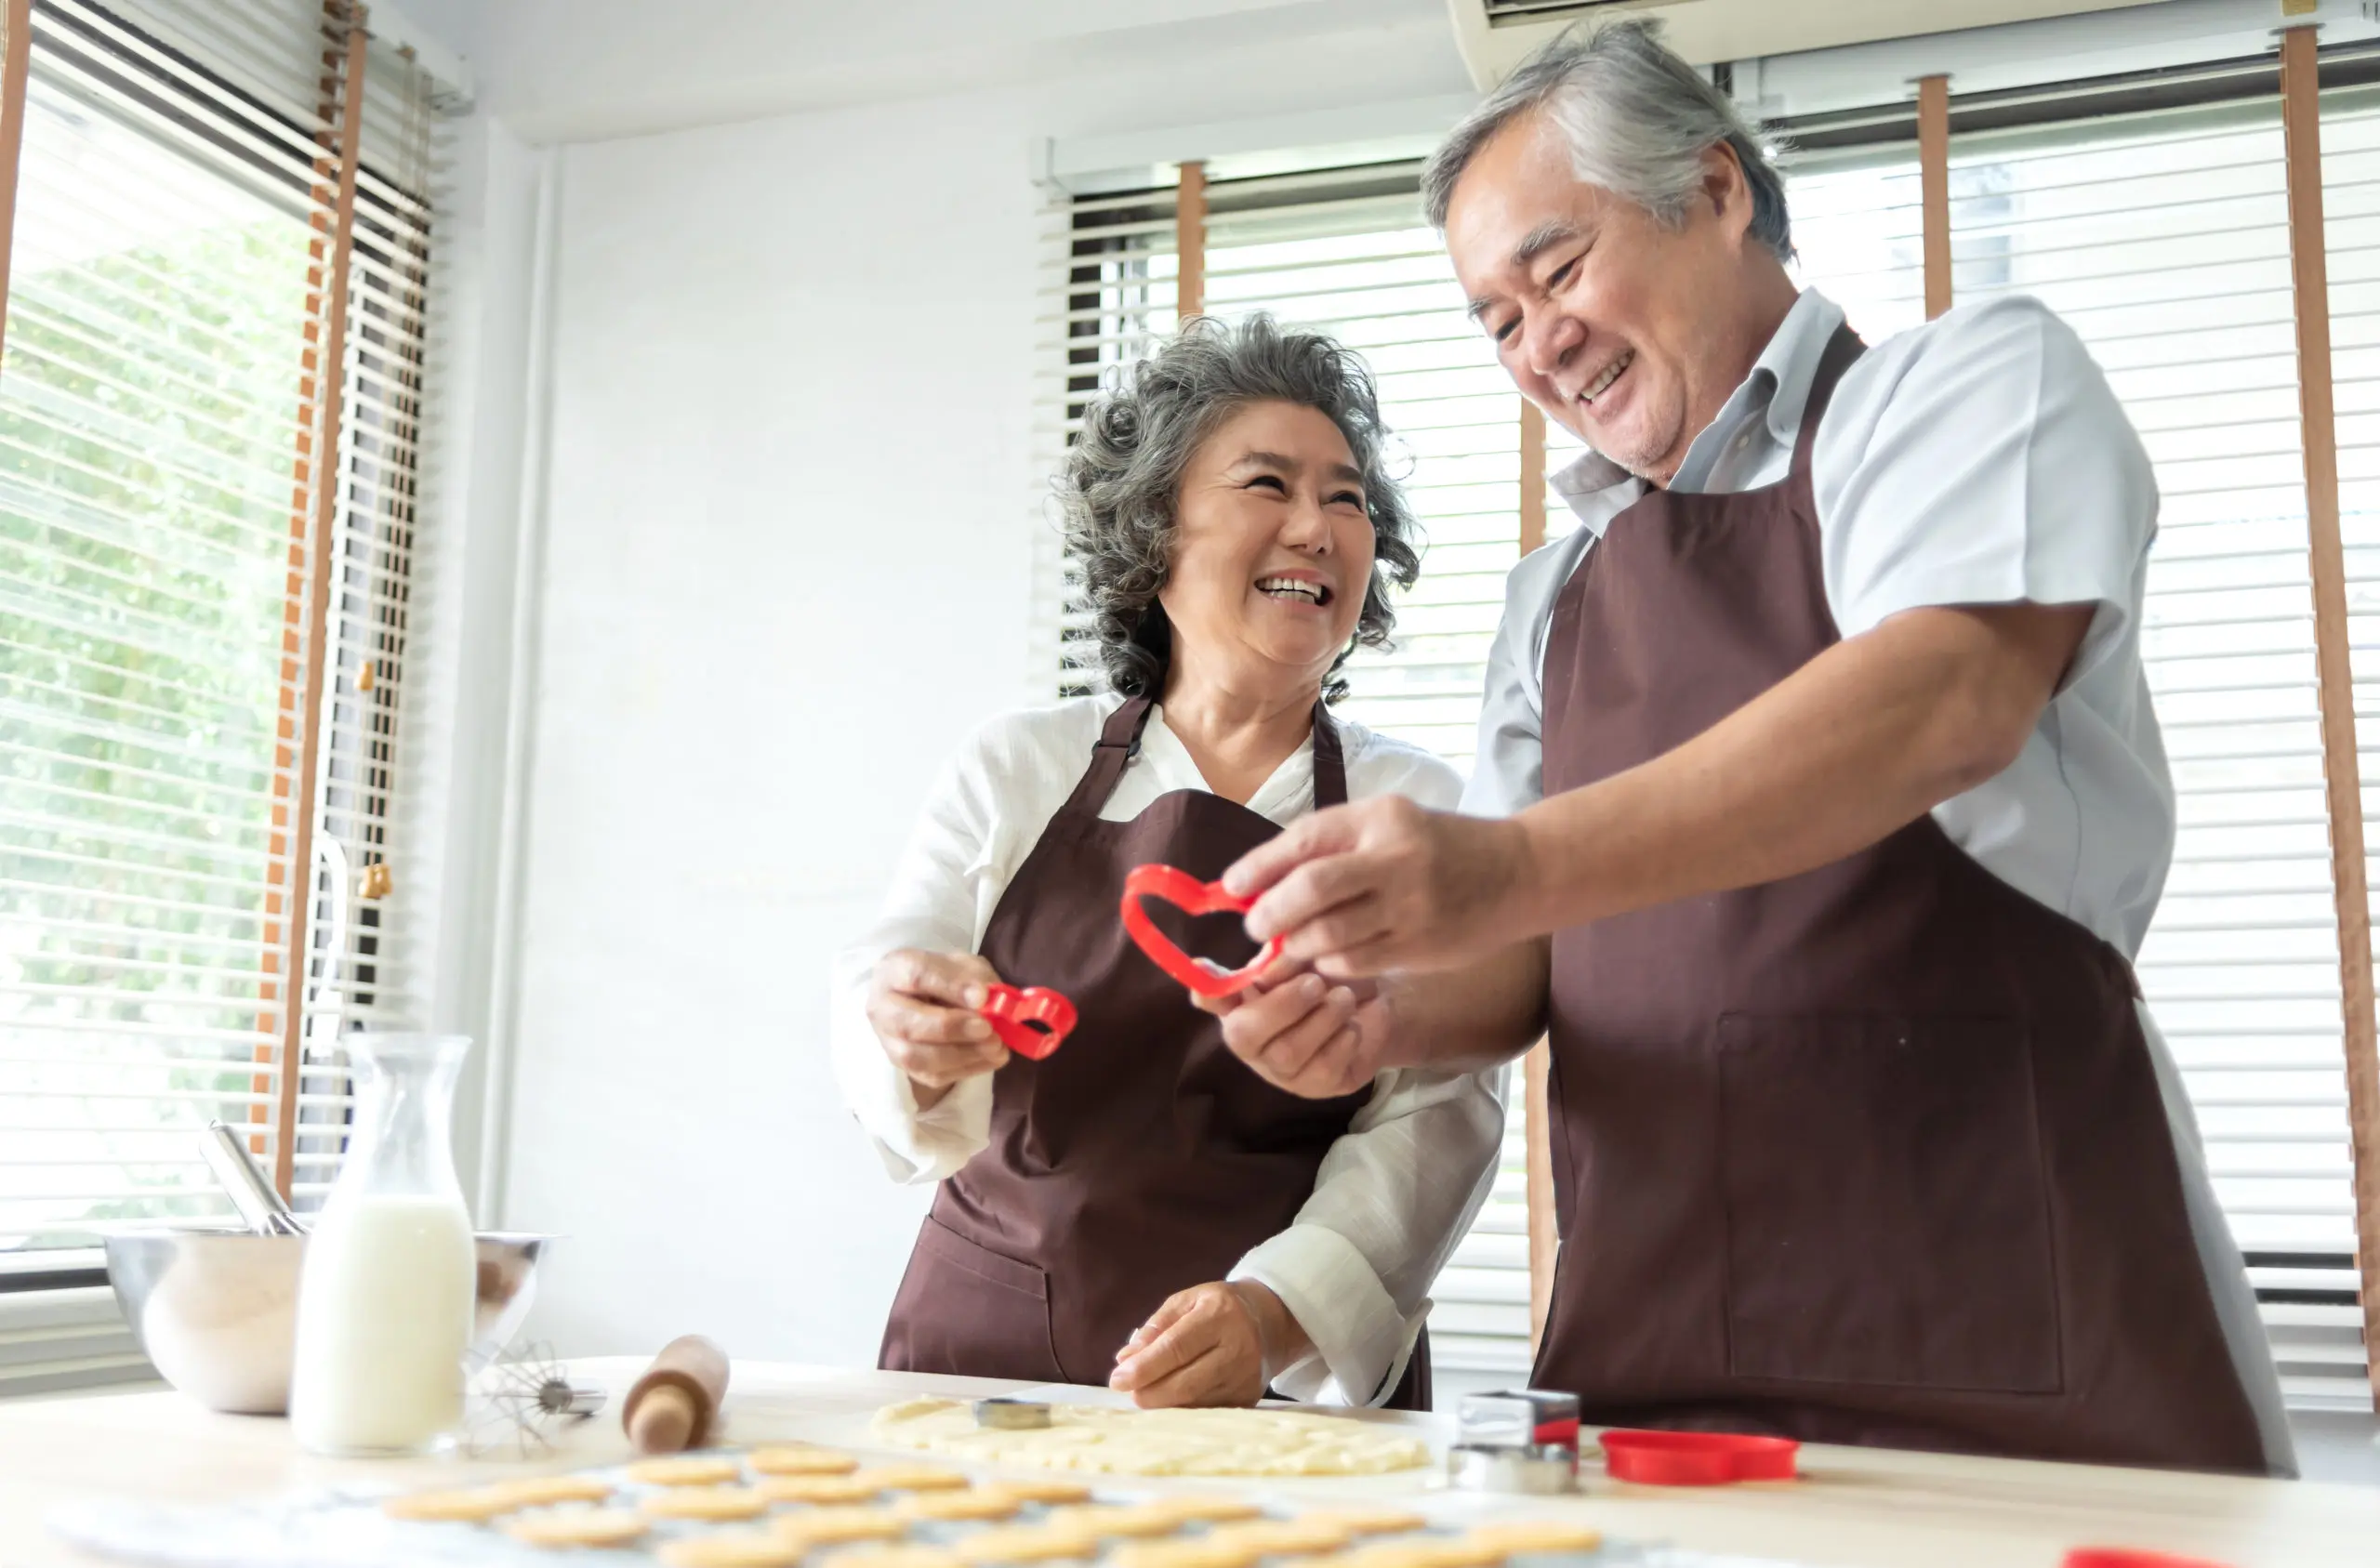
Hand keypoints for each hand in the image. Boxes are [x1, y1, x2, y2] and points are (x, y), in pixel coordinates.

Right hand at [866, 949, 1007, 1106]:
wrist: (932, 1002)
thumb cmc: (947, 979)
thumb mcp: (964, 965)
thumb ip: (974, 978)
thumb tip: (984, 999)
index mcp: (894, 970)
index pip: (915, 975)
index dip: (950, 986)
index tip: (983, 996)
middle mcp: (882, 1007)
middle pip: (907, 1024)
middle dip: (951, 1028)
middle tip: (988, 1028)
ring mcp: (889, 1042)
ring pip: (917, 1057)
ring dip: (962, 1054)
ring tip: (996, 1046)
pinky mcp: (905, 1068)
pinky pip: (933, 1076)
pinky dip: (968, 1068)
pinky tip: (992, 1058)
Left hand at [1109, 1280, 1309, 1407]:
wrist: (1270, 1320)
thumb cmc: (1219, 1307)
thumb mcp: (1187, 1301)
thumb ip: (1156, 1327)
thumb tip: (1125, 1358)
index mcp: (1219, 1315)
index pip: (1176, 1347)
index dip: (1144, 1367)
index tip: (1118, 1379)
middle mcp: (1238, 1348)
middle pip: (1186, 1383)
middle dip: (1149, 1392)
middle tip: (1126, 1391)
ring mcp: (1246, 1378)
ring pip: (1195, 1403)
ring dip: (1162, 1403)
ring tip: (1144, 1392)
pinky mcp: (1248, 1398)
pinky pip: (1207, 1411)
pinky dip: (1182, 1409)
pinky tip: (1168, 1400)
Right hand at [1193, 957, 1392, 1099]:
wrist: (1377, 1003)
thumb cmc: (1332, 976)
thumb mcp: (1311, 958)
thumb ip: (1285, 960)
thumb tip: (1268, 971)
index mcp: (1243, 1000)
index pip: (1211, 998)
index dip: (1205, 989)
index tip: (1202, 966)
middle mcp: (1252, 1038)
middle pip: (1243, 1034)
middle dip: (1282, 1005)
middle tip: (1315, 983)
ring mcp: (1280, 1069)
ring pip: (1287, 1052)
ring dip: (1322, 1019)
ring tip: (1343, 999)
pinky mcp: (1314, 1087)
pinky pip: (1321, 1069)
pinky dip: (1342, 1041)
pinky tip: (1351, 1028)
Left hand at [1223, 796, 1534, 978]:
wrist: (1517, 873)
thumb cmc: (1436, 844)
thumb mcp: (1387, 821)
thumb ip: (1330, 843)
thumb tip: (1259, 877)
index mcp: (1381, 819)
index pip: (1304, 841)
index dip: (1259, 866)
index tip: (1233, 886)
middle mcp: (1396, 860)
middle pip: (1311, 890)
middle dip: (1270, 913)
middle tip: (1256, 926)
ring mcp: (1411, 908)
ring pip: (1329, 935)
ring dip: (1297, 944)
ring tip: (1291, 942)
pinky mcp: (1421, 947)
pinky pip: (1355, 962)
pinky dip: (1329, 962)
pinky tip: (1327, 955)